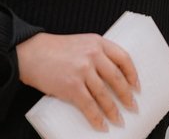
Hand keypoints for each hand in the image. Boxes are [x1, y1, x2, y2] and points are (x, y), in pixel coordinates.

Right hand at [17, 32, 138, 131]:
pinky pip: (88, 106)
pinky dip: (96, 118)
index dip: (132, 74)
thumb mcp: (82, 44)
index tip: (136, 87)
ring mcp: (82, 71)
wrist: (31, 53)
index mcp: (98, 43)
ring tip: (119, 120)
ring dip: (113, 110)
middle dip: (127, 96)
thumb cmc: (56, 49)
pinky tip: (101, 125)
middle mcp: (93, 55)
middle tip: (132, 107)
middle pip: (117, 79)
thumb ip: (97, 54)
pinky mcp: (71, 86)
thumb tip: (112, 77)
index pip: (124, 58)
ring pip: (104, 95)